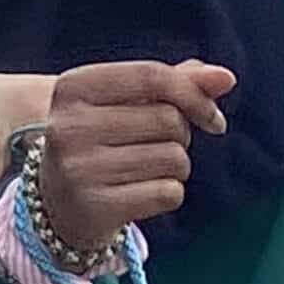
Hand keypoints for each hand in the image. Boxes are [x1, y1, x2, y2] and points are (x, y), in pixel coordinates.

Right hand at [39, 61, 235, 258]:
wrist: (58, 205)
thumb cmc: (103, 141)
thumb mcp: (125, 103)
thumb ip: (175, 83)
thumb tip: (225, 77)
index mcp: (72, 87)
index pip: (152, 76)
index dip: (194, 94)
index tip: (213, 117)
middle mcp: (68, 126)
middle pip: (168, 119)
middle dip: (180, 134)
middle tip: (155, 146)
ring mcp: (78, 168)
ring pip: (174, 158)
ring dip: (176, 166)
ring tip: (145, 170)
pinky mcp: (94, 207)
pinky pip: (168, 193)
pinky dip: (168, 194)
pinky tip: (141, 194)